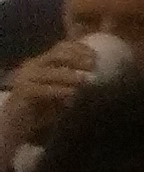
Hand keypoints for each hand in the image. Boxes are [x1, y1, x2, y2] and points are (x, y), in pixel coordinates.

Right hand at [0, 40, 89, 155]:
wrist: (17, 125)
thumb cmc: (43, 107)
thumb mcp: (62, 90)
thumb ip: (74, 81)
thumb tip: (98, 75)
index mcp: (43, 61)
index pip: (62, 46)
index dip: (81, 48)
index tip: (96, 56)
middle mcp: (33, 65)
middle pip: (57, 54)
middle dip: (77, 57)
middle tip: (93, 66)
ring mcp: (26, 77)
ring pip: (51, 71)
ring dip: (71, 75)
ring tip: (85, 80)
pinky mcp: (22, 91)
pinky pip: (43, 89)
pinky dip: (60, 90)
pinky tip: (72, 94)